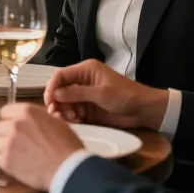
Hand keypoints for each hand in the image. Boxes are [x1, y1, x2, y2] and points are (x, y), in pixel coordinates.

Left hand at [0, 103, 83, 190]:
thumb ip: (38, 118)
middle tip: (19, 143)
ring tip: (18, 155)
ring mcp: (8, 143)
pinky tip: (18, 165)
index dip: (11, 119)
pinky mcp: (6, 161)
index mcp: (26, 111)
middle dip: (7, 134)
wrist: (68, 170)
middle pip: (0, 127)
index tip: (16, 127)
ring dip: (5, 148)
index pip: (5, 111)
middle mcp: (13, 124)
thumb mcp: (56, 122)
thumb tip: (33, 120)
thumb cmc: (67, 146)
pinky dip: (6, 162)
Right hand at [44, 59, 168, 130]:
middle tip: (57, 114)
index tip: (49, 101)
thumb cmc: (125, 96)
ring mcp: (84, 96)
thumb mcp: (101, 93)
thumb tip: (55, 94)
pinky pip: (73, 112)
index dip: (52, 87)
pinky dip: (71, 118)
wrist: (144, 111)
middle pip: (60, 90)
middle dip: (57, 102)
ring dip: (64, 111)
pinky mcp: (88, 109)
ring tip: (70, 119)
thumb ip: (77, 93)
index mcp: (85, 70)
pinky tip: (75, 122)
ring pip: (65, 103)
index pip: (60, 76)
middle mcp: (82, 81)